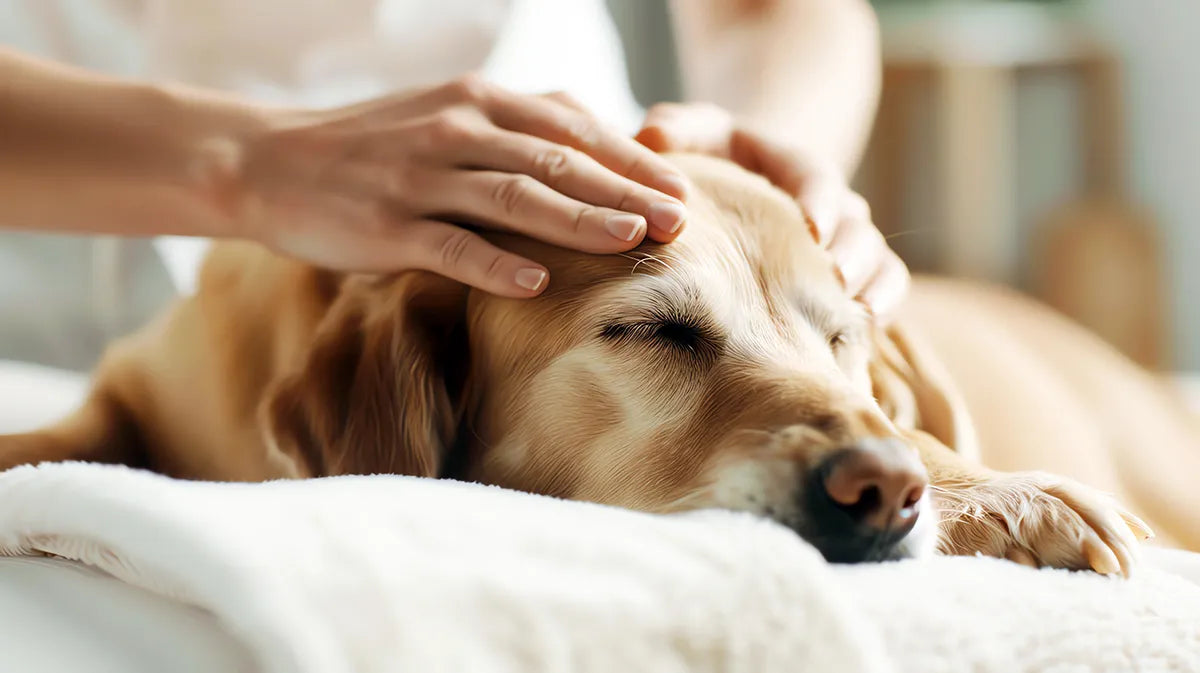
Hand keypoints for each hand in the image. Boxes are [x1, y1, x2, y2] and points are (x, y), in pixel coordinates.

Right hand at [201, 75, 688, 296]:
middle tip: (680, 220)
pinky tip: (539, 286)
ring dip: (577, 221)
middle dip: (624, 190)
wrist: (270, 161)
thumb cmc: (374, 147)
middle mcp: (455, 130)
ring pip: (512, 198)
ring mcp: (419, 178)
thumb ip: (515, 129)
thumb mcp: (447, 116)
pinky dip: (495, 265)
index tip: (681, 188)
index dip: (630, 158)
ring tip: (632, 243)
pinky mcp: (386, 226)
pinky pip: (450, 247)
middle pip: (555, 160)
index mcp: (477, 100)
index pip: (571, 127)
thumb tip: (595, 149)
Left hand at [635, 103, 908, 321]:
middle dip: (851, 249)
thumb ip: (675, 130)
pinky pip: (885, 285)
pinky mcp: (853, 272)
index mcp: (794, 165)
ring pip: (877, 257)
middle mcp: (831, 202)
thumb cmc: (714, 161)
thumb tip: (653, 135)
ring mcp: (846, 239)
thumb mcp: (694, 135)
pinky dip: (884, 305)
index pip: (815, 174)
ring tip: (858, 311)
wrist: (741, 188)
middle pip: (854, 221)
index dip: (818, 199)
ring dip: (871, 281)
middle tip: (836, 276)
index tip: (810, 226)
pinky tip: (868, 332)